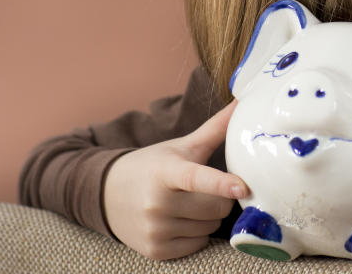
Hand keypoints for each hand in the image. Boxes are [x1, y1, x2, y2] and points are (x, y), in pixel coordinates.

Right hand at [103, 101, 248, 259]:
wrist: (107, 193)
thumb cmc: (154, 166)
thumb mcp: (182, 146)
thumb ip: (216, 127)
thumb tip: (244, 100)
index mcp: (167, 171)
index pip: (197, 178)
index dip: (222, 183)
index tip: (243, 187)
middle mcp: (157, 202)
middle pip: (216, 207)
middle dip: (220, 198)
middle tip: (205, 189)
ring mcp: (154, 228)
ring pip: (210, 227)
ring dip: (208, 217)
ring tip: (188, 204)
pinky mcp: (155, 250)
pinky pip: (198, 245)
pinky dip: (196, 234)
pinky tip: (180, 221)